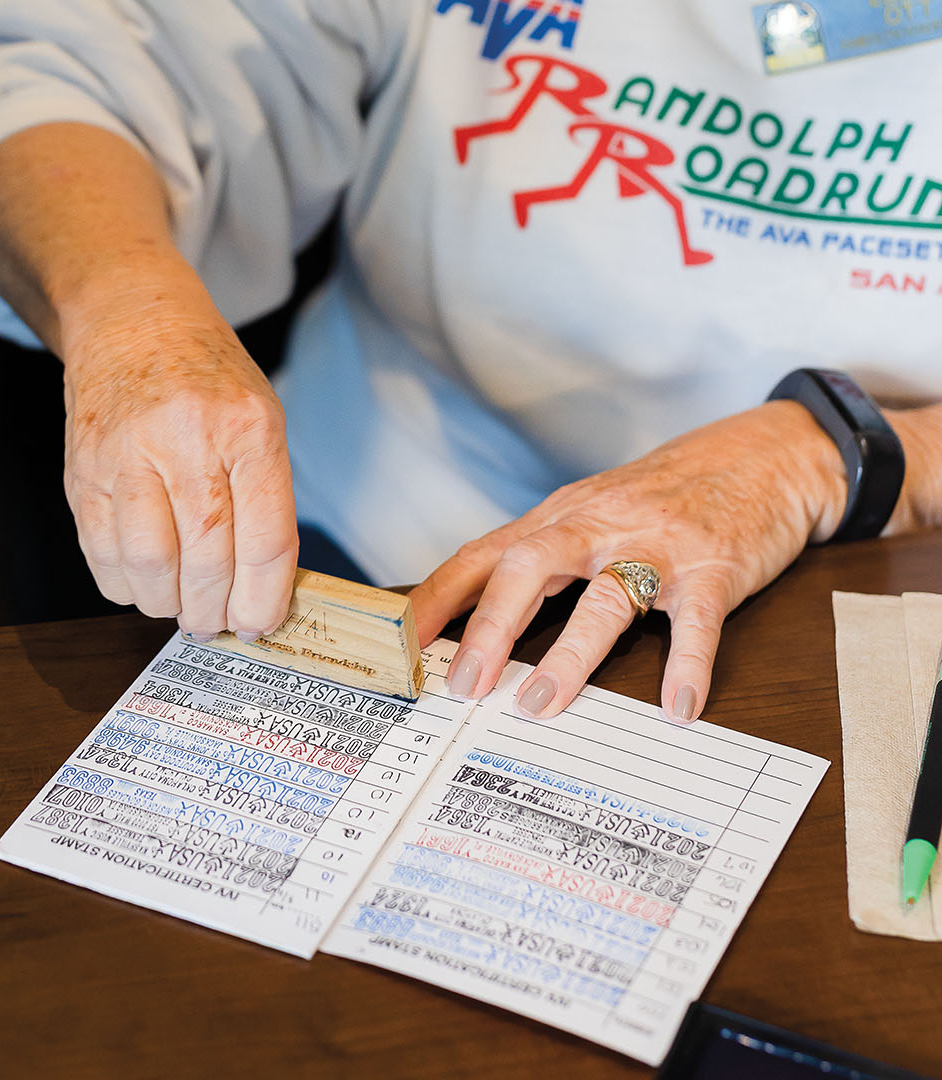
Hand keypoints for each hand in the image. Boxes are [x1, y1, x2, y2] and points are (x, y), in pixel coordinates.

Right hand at [59, 258, 297, 638]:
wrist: (132, 322)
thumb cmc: (207, 378)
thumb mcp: (259, 417)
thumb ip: (265, 498)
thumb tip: (262, 592)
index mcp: (246, 425)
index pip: (264, 537)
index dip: (264, 598)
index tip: (261, 624)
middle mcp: (186, 437)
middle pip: (206, 558)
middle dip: (214, 609)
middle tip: (218, 621)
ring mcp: (126, 454)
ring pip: (148, 567)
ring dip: (168, 604)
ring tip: (182, 602)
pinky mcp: (82, 472)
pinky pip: (102, 556)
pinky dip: (127, 586)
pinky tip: (145, 579)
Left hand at [410, 401, 848, 724]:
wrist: (762, 454)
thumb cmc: (666, 494)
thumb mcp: (593, 512)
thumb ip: (542, 558)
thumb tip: (473, 617)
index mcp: (563, 518)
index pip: (484, 554)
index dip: (438, 597)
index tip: (399, 642)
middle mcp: (601, 526)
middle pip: (530, 565)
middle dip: (492, 626)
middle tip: (465, 685)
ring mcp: (658, 546)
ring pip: (606, 596)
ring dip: (570, 654)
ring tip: (542, 705)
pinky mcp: (715, 567)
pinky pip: (698, 620)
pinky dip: (687, 665)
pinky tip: (677, 707)